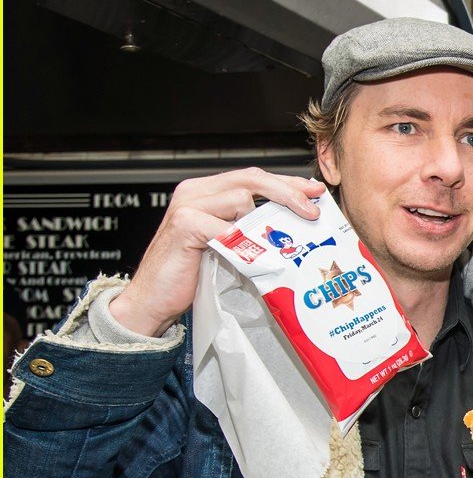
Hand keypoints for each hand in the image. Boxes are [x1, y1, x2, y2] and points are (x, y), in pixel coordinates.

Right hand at [109, 169, 326, 336]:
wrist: (152, 300)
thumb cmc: (190, 275)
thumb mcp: (225, 244)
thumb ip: (247, 228)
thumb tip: (291, 225)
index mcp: (205, 191)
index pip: (253, 178)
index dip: (286, 183)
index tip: (314, 191)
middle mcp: (195, 191)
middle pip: (251, 179)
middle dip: (288, 192)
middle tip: (312, 211)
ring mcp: (187, 205)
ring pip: (241, 199)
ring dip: (264, 222)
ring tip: (279, 244)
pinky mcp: (184, 225)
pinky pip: (224, 227)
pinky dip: (241, 241)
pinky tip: (253, 255)